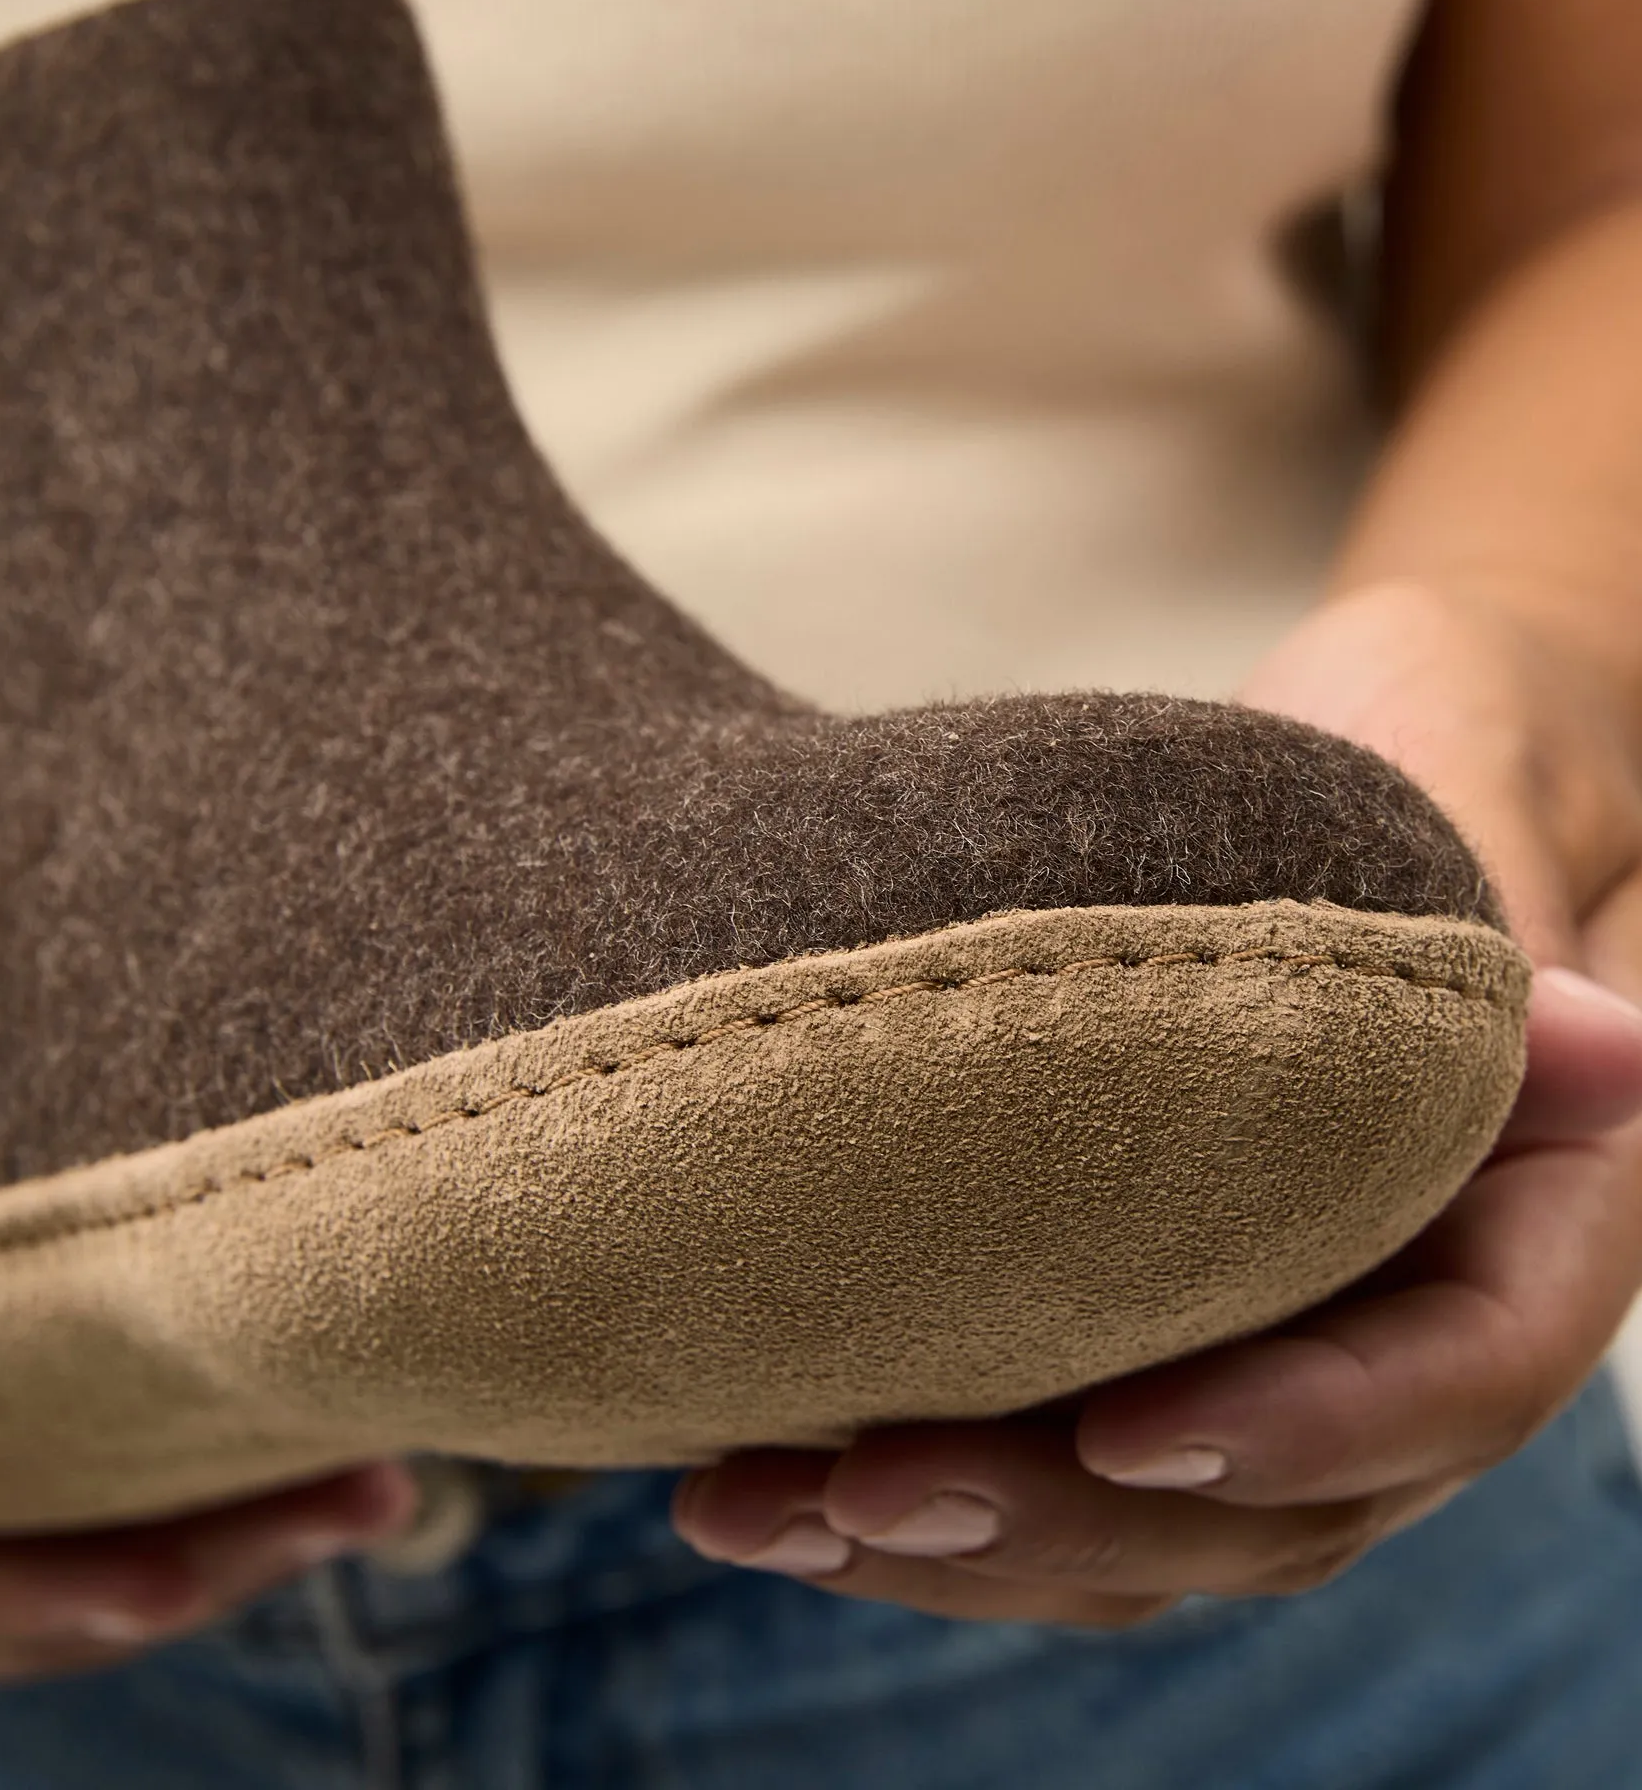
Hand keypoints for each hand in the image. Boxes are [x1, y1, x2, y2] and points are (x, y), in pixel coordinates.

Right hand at [0, 1103, 415, 1710]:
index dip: (13, 1588)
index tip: (169, 1581)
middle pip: (3, 1616)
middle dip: (190, 1570)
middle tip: (359, 1498)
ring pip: (61, 1604)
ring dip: (223, 1553)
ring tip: (374, 1484)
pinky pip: (68, 1560)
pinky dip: (185, 1522)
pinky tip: (307, 1473)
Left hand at [674, 582, 1641, 1624]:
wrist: (1348, 766)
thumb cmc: (1412, 776)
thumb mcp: (1460, 828)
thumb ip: (1495, 958)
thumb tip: (1605, 1045)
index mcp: (1517, 1229)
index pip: (1453, 1377)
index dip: (1299, 1425)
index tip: (1120, 1426)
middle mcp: (1394, 1329)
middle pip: (1255, 1503)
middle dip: (1047, 1517)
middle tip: (851, 1489)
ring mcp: (1263, 1355)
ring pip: (1129, 1526)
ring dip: (940, 1541)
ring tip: (751, 1515)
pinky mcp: (1141, 1339)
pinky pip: (1044, 1470)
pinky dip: (911, 1495)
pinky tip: (761, 1486)